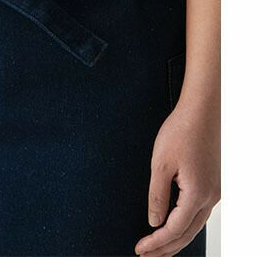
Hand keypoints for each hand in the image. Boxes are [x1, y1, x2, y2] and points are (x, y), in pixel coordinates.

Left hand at [135, 97, 219, 255]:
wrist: (201, 112)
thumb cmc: (181, 132)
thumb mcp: (160, 163)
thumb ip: (156, 195)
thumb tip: (154, 221)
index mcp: (197, 194)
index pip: (174, 229)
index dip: (155, 243)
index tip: (140, 249)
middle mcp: (210, 197)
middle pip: (187, 234)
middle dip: (166, 248)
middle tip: (147, 255)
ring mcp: (214, 191)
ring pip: (195, 226)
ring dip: (176, 238)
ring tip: (158, 246)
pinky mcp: (212, 183)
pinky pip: (199, 213)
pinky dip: (185, 224)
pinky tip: (174, 224)